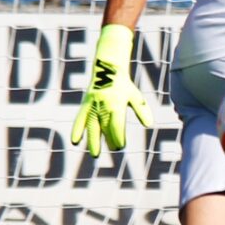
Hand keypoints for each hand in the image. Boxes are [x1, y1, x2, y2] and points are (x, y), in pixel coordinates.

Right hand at [70, 23, 152, 155]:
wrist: (107, 69)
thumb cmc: (123, 85)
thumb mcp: (135, 96)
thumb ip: (141, 110)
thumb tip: (149, 125)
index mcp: (116, 103)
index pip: (116, 124)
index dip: (118, 136)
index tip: (121, 146)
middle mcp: (103, 105)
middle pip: (105, 126)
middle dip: (109, 140)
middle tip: (113, 150)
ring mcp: (93, 106)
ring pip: (92, 126)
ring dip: (93, 140)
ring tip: (95, 154)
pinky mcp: (85, 105)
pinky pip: (80, 119)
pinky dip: (77, 130)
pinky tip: (75, 141)